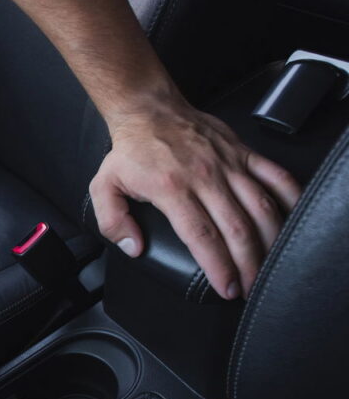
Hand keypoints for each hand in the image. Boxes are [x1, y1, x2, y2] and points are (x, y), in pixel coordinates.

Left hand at [91, 101, 300, 298]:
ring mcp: (228, 164)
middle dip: (248, 264)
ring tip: (271, 265)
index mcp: (172, 188)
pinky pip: (276, 175)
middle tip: (251, 287)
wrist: (149, 110)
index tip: (227, 288)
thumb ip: (113, 221)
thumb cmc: (131, 151)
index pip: (202, 235)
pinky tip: (294, 220)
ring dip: (270, 240)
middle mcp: (205, 176)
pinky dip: (291, 198)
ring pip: (260, 206)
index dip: (218, 266)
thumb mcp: (104, 186)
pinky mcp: (243, 152)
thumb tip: (134, 248)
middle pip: (236, 228)